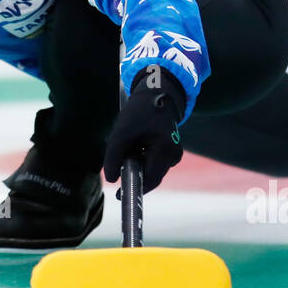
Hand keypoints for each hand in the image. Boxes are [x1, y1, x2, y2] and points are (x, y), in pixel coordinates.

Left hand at [103, 65, 186, 192]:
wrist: (155, 93)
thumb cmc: (138, 112)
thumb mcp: (121, 133)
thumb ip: (114, 157)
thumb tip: (112, 180)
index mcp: (165, 149)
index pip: (150, 179)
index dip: (135, 187)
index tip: (119, 194)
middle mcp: (174, 154)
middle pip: (152, 176)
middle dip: (135, 174)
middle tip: (119, 166)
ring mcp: (175, 152)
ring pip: (153, 169)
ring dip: (139, 165)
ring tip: (130, 147)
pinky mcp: (171, 150)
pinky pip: (155, 162)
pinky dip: (144, 159)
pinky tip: (137, 145)